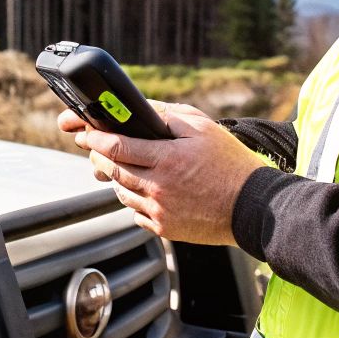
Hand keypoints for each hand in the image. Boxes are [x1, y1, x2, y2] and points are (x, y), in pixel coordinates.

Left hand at [54, 101, 267, 244]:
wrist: (253, 207)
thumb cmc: (232, 165)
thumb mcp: (203, 128)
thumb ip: (169, 116)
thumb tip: (142, 109)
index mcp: (167, 159)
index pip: (116, 147)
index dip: (95, 138)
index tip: (85, 132)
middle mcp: (159, 187)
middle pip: (112, 170)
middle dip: (98, 156)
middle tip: (95, 147)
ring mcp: (160, 211)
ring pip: (121, 193)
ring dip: (116, 178)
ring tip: (126, 167)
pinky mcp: (165, 229)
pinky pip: (136, 214)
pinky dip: (135, 201)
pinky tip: (147, 190)